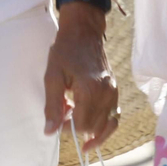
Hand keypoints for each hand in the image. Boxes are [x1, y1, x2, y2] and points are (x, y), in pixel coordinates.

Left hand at [44, 5, 118, 153]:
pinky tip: (90, 126)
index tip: (57, 118)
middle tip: (63, 115)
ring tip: (77, 131)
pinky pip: (114, 117)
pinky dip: (103, 126)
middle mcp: (108, 95)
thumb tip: (50, 131)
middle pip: (95, 128)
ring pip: (108, 126)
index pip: (82, 125)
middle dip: (77, 128)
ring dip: (91, 130)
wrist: (83, 33)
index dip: (67, 127)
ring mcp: (115, 94)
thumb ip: (52, 105)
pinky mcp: (116, 92)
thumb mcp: (52, 76)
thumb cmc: (65, 52)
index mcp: (91, 91)